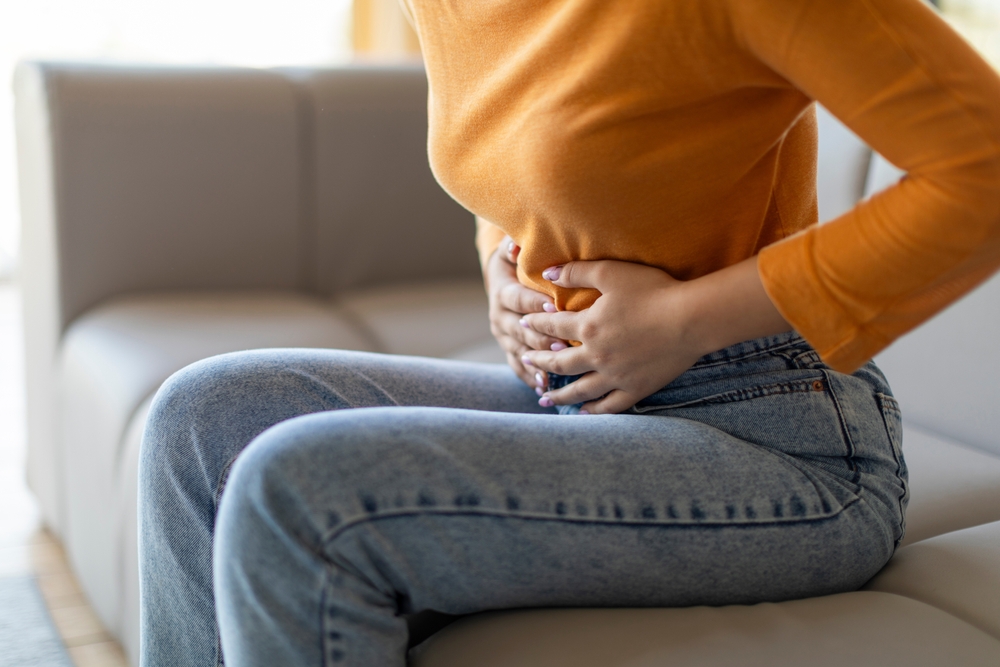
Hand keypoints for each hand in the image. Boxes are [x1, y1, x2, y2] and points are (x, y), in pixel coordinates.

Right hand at [485, 236, 565, 391]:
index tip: (555, 306)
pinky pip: (518, 367)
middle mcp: (499, 316)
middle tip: (562, 344)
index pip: (518, 299)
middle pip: (519, 329)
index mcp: (502, 292)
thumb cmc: (518, 262)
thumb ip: (513, 247)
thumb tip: (516, 246)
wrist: (504, 281)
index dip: (535, 303)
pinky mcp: (510, 350)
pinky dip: (529, 378)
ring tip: (554, 371)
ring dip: (536, 361)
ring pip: (519, 351)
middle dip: (540, 338)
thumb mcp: (512, 251)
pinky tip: (544, 387)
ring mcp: (504, 337)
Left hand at [520, 257, 791, 413]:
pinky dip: (594, 411)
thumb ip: (576, 272)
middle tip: (525, 363)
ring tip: (544, 399)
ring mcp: (616, 376)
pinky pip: (610, 405)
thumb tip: (547, 273)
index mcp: (588, 326)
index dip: (535, 325)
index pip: (552, 327)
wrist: (691, 319)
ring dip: (559, 395)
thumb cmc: (654, 290)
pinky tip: (584, 413)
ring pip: (580, 390)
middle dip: (539, 363)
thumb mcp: (611, 272)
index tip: (523, 326)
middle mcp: (596, 355)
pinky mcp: (636, 388)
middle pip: (559, 363)